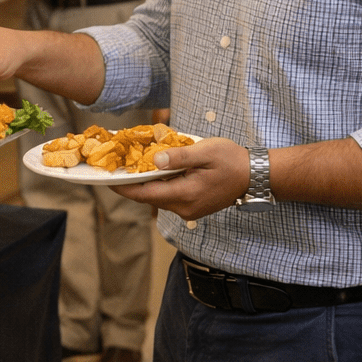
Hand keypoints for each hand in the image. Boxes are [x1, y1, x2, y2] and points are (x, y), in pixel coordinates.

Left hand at [111, 138, 250, 220]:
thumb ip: (179, 157)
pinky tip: (155, 172)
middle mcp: (184, 208)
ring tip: (132, 166)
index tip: (106, 179)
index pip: (146, 194)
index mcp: (185, 195)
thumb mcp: (206, 152)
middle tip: (116, 167)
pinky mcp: (193, 207)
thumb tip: (154, 161)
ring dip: (146, 184)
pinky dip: (159, 186)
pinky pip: (169, 197)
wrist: (256, 176)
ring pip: (159, 198)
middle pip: (149, 197)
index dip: (124, 187)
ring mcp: (189, 210)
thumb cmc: (232, 160)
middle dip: (132, 184)